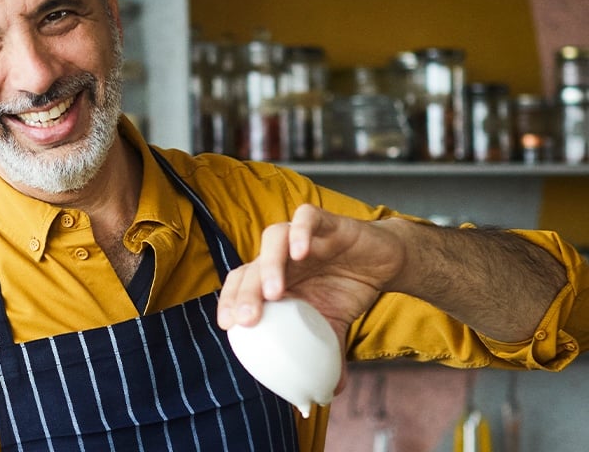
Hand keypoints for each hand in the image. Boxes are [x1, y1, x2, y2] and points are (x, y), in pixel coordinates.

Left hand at [217, 203, 406, 380]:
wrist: (384, 263)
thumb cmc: (346, 290)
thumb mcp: (334, 326)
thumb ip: (327, 355)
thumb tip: (327, 394)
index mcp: (275, 279)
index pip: (240, 284)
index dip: (229, 300)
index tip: (228, 326)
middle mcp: (281, 256)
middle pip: (252, 266)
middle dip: (245, 292)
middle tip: (247, 319)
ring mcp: (301, 236)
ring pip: (272, 238)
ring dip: (270, 264)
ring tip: (275, 292)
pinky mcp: (325, 221)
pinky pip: (307, 218)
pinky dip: (300, 231)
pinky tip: (301, 252)